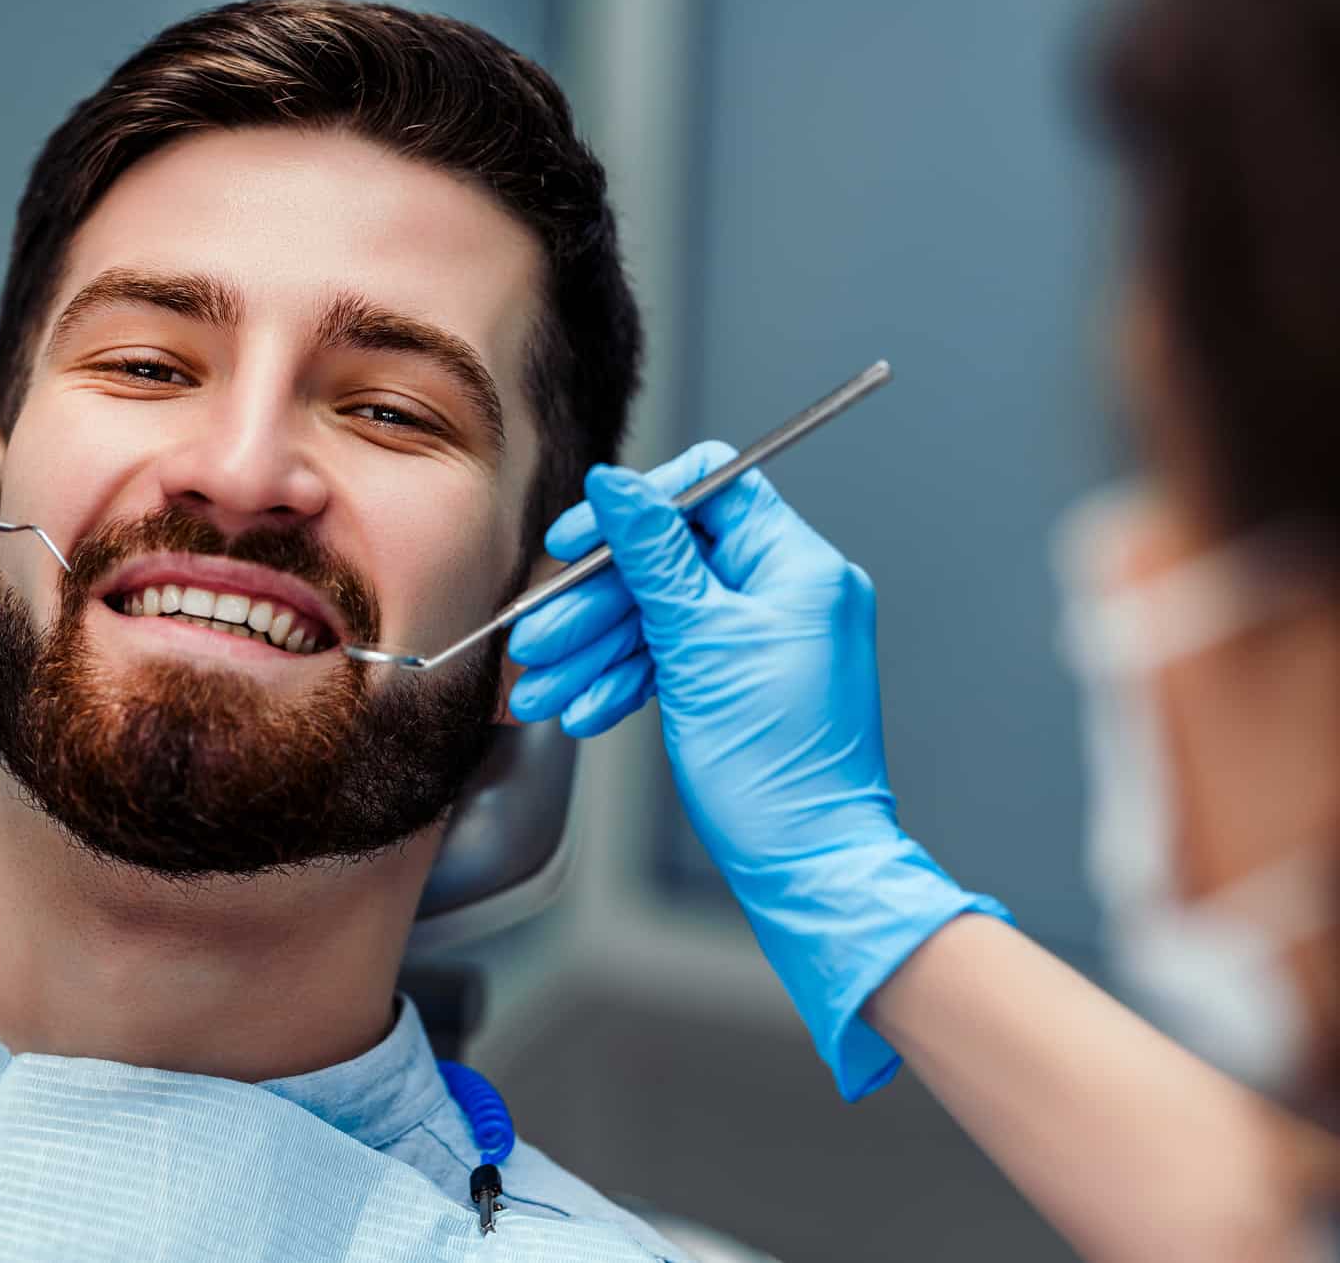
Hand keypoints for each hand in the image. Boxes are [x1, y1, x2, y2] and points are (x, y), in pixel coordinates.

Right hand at [507, 442, 1007, 1098]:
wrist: (807, 864)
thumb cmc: (776, 765)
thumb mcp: (698, 644)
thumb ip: (652, 555)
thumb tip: (619, 483)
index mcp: (796, 567)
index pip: (709, 490)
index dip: (632, 510)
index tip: (571, 543)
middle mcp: (786, 594)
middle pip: (669, 562)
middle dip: (595, 605)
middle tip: (540, 639)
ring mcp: (764, 640)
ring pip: (660, 617)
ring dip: (595, 652)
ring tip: (545, 690)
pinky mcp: (741, 682)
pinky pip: (673, 660)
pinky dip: (626, 682)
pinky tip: (586, 711)